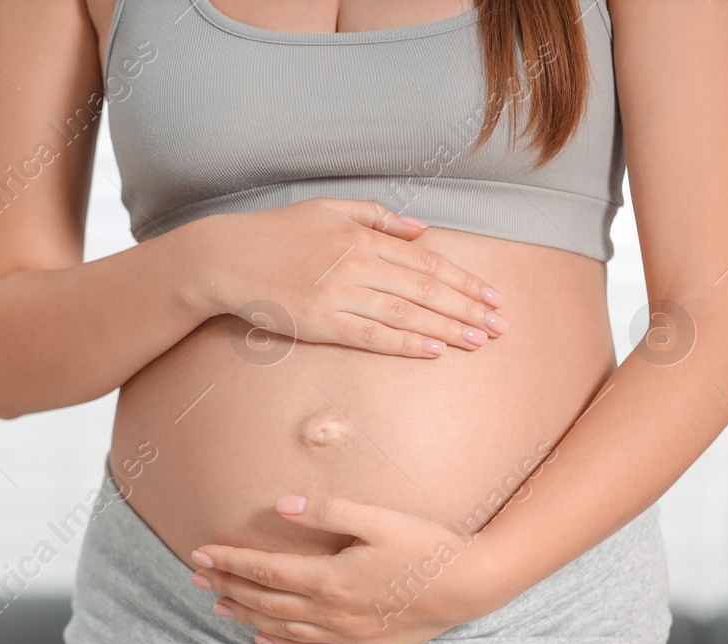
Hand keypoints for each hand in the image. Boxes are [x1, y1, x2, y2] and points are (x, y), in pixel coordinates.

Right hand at [187, 198, 507, 359]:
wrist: (225, 257)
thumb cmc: (275, 233)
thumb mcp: (329, 208)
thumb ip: (377, 217)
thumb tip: (421, 230)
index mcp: (362, 237)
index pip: (427, 262)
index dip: (464, 281)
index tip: (492, 296)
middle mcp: (356, 265)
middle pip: (425, 290)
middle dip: (468, 309)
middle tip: (501, 326)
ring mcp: (338, 295)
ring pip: (405, 314)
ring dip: (446, 329)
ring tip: (479, 341)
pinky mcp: (319, 323)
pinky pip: (371, 336)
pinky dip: (404, 344)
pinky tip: (432, 351)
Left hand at [189, 494, 515, 643]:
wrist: (472, 585)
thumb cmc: (426, 545)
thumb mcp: (378, 518)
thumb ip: (327, 511)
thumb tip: (281, 506)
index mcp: (330, 578)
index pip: (264, 571)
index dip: (229, 563)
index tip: (199, 555)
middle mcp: (332, 612)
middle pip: (266, 601)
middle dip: (227, 588)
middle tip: (196, 578)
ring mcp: (348, 634)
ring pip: (283, 629)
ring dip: (247, 617)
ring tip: (218, 608)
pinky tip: (265, 642)